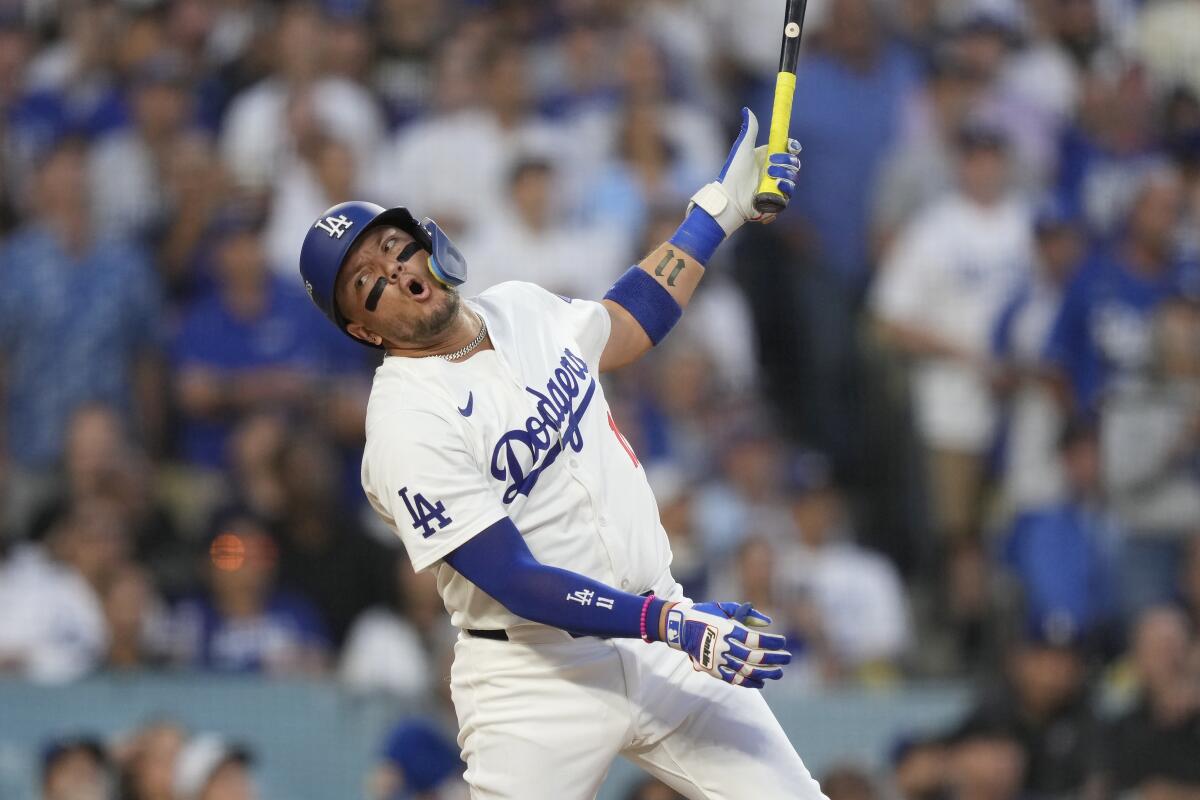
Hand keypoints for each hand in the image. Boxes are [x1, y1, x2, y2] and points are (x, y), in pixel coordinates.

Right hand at [662, 601, 791, 687]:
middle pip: (753, 657)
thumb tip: (768, 622)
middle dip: (774, 659)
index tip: (783, 642)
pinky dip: (749, 683)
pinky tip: (761, 682)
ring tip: (779, 672)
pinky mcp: (712, 670)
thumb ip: (747, 614)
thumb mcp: (724, 608)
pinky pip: (733, 680)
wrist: (680, 627)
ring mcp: (717, 660)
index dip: (771, 642)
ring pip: (746, 671)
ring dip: (765, 673)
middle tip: (788, 658)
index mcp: (726, 630)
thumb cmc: (705, 614)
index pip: (755, 640)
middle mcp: (723, 646)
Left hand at [688, 108, 800, 235]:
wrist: (729, 197)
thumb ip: (749, 130)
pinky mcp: (776, 201)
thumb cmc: (733, 172)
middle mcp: (775, 171)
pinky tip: (777, 186)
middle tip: (771, 164)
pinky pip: (788, 195)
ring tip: (771, 177)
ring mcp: (776, 186)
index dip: (793, 147)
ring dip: (785, 176)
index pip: (789, 150)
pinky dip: (784, 190)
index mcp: (769, 157)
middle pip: (794, 164)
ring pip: (793, 179)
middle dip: (786, 162)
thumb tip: (746, 110)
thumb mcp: (742, 148)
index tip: (790, 146)